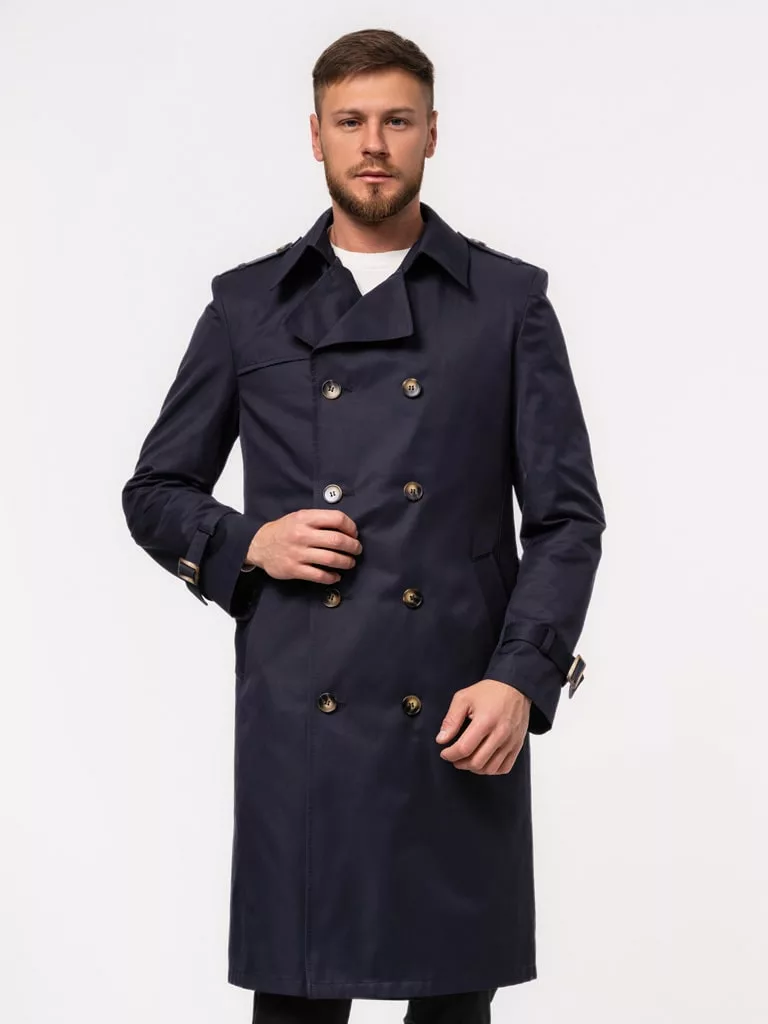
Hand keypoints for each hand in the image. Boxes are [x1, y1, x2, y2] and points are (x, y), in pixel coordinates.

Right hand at [243, 509, 361, 583]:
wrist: (259, 545)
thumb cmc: (284, 530)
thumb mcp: (299, 517)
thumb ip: (319, 520)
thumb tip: (346, 529)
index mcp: (305, 518)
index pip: (337, 518)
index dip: (350, 527)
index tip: (354, 533)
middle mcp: (302, 535)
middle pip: (337, 540)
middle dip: (353, 546)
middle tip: (357, 550)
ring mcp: (298, 553)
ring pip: (331, 559)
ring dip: (346, 562)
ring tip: (350, 563)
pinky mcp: (294, 569)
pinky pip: (319, 575)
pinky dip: (332, 577)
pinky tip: (336, 576)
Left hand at [435, 679, 530, 774]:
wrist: (515, 688)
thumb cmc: (489, 692)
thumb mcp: (464, 698)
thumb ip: (451, 720)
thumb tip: (442, 739)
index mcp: (485, 721)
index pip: (464, 748)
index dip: (450, 754)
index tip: (444, 752)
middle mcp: (500, 734)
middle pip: (476, 762)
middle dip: (460, 763)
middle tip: (454, 757)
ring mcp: (511, 741)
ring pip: (490, 769)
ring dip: (474, 768)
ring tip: (466, 759)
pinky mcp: (517, 745)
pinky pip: (504, 768)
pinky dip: (491, 769)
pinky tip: (483, 761)